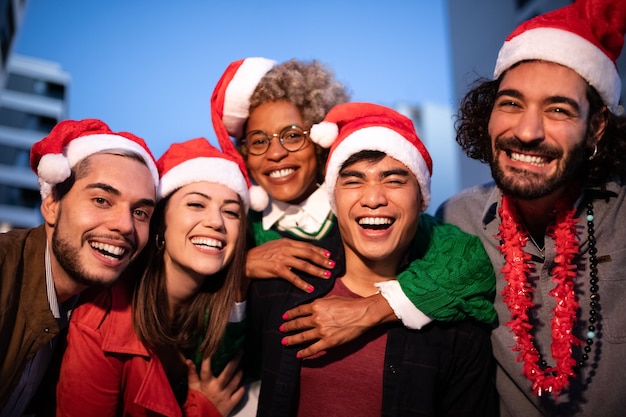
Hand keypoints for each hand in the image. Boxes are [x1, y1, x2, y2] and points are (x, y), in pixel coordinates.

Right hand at [186, 354, 243, 416]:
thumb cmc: (196, 401)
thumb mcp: (192, 388)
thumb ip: (191, 374)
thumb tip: (188, 360)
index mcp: (206, 384)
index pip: (206, 369)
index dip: (209, 358)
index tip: (213, 348)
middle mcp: (217, 388)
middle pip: (228, 372)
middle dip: (235, 361)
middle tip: (240, 351)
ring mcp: (225, 395)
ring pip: (235, 381)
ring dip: (240, 372)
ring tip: (242, 366)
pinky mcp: (231, 403)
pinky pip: (239, 393)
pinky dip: (241, 387)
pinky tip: (242, 383)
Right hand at [246, 238, 334, 291]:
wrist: (246, 261)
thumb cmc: (261, 254)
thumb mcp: (276, 246)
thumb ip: (289, 247)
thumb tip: (302, 250)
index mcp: (287, 242)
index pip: (307, 246)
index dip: (319, 251)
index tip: (329, 255)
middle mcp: (287, 249)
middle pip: (309, 254)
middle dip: (322, 260)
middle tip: (332, 265)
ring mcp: (283, 259)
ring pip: (304, 265)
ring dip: (317, 271)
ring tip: (326, 275)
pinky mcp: (278, 269)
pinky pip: (293, 277)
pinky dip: (303, 284)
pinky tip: (310, 288)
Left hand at [279, 293, 396, 358]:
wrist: (363, 314)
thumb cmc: (350, 304)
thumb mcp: (332, 298)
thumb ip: (320, 303)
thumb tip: (313, 306)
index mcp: (316, 306)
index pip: (299, 311)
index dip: (290, 314)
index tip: (284, 317)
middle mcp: (316, 318)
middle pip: (297, 324)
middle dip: (287, 327)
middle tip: (281, 330)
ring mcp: (321, 331)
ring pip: (302, 337)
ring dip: (291, 340)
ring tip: (284, 342)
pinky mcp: (328, 342)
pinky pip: (313, 349)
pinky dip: (304, 353)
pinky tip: (298, 355)